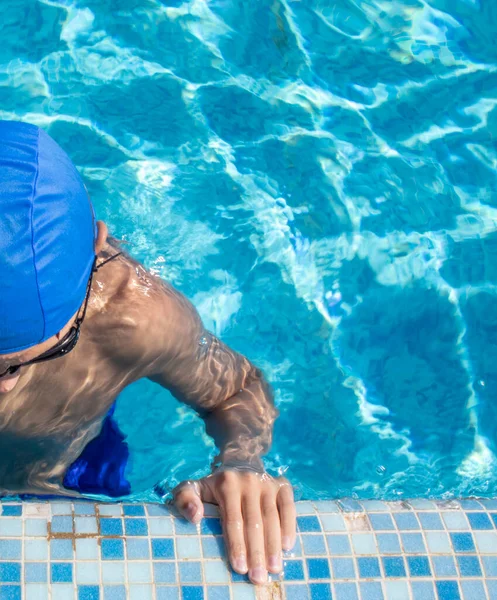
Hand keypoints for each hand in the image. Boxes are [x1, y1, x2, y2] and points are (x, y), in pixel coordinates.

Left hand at [173, 470, 295, 583]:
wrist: (240, 461)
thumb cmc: (214, 485)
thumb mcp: (193, 487)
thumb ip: (184, 499)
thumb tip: (195, 517)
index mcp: (226, 483)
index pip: (233, 519)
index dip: (236, 545)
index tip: (239, 568)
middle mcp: (248, 481)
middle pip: (254, 522)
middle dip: (257, 552)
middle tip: (258, 578)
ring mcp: (267, 482)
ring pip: (271, 517)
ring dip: (273, 545)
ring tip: (274, 569)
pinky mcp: (282, 484)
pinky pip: (289, 506)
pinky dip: (289, 525)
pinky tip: (287, 546)